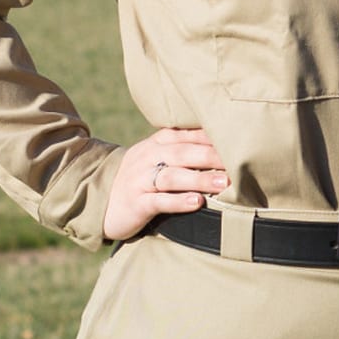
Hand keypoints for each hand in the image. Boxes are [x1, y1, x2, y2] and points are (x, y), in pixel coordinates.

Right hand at [102, 127, 229, 242]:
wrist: (99, 199)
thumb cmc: (142, 178)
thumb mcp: (159, 157)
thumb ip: (186, 148)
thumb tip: (227, 145)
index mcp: (158, 143)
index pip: (187, 135)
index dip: (212, 137)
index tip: (240, 140)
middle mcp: (149, 157)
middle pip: (183, 153)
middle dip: (211, 157)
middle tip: (239, 162)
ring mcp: (140, 180)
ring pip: (172, 176)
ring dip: (199, 179)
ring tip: (224, 183)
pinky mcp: (136, 203)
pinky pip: (158, 200)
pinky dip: (178, 201)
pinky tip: (197, 202)